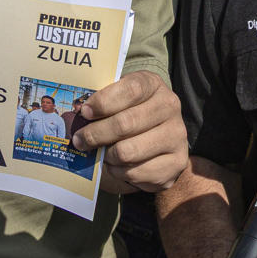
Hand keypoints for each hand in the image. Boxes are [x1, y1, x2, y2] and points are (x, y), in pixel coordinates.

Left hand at [73, 70, 189, 192]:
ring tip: (102, 153)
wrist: (158, 142)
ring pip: (128, 151)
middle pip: (126, 123)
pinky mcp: (177, 163)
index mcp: (154, 85)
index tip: (85, 112)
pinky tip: (118, 165)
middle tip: (80, 140)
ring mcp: (177, 136)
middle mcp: (170, 107)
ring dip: (107, 156)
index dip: (104, 102)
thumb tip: (79, 113)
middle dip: (96, 134)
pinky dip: (120, 172)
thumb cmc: (129, 115)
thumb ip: (102, 103)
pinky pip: (136, 172)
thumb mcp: (118, 100)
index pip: (131, 90)